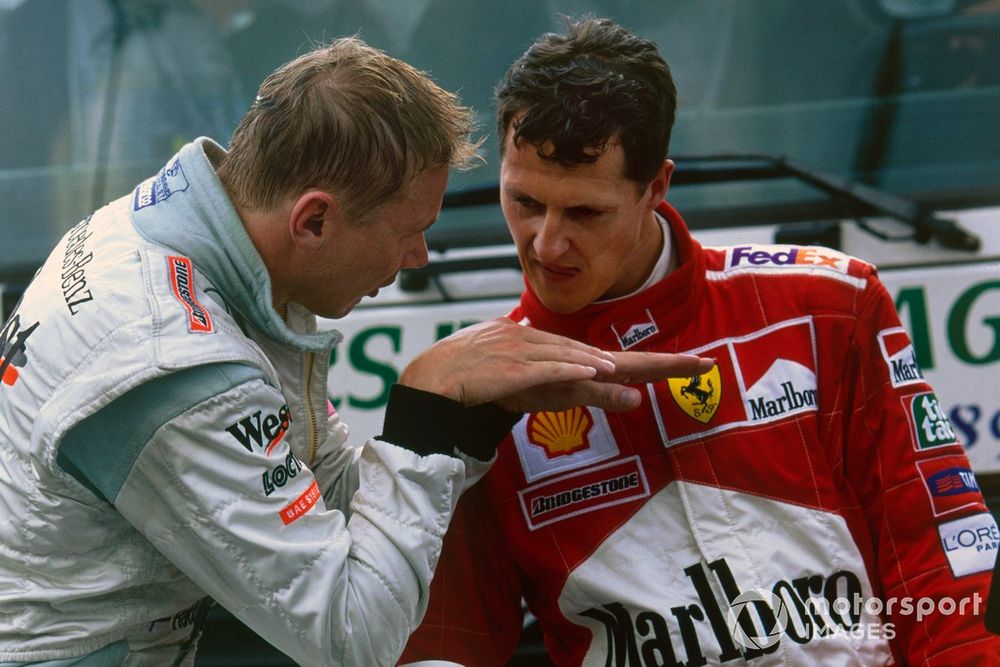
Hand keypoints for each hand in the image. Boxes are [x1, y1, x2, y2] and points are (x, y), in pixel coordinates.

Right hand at [494, 349, 713, 412]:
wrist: (433, 379)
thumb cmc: (486, 384)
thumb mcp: (539, 392)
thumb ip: (582, 393)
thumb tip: (630, 396)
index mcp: (556, 352)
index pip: (611, 358)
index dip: (654, 363)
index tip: (694, 367)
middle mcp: (546, 347)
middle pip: (607, 355)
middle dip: (655, 362)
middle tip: (699, 365)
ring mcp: (526, 354)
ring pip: (577, 361)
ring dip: (612, 367)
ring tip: (649, 372)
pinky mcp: (507, 367)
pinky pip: (543, 369)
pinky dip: (567, 369)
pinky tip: (591, 371)